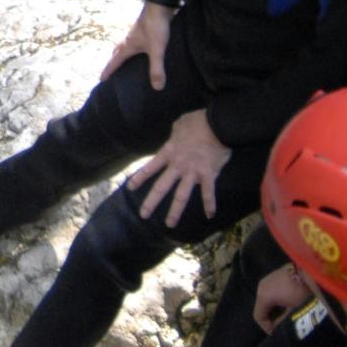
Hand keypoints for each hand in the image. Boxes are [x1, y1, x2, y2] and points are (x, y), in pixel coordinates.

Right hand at [100, 2, 173, 87]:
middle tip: (111, 68)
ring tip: (125, 57)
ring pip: (124, 43)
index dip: (108, 70)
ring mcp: (136, 31)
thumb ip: (156, 68)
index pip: (115, 61)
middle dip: (113, 60)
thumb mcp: (156, 50)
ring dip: (122, 51)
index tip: (101, 79)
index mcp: (128, 45)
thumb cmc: (155, 27)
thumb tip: (157, 88)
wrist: (159, 5)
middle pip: (117, 51)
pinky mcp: (144, 27)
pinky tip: (142, 45)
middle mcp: (129, 38)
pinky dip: (133, 45)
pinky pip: (134, 39)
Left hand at [127, 108, 230, 227]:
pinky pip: (208, 193)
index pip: (150, 167)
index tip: (130, 188)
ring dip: (175, 211)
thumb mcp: (180, 124)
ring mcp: (193, 172)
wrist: (216, 125)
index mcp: (169, 152)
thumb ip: (175, 132)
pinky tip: (210, 215)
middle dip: (151, 202)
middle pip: (161, 187)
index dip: (139, 178)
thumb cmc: (198, 122)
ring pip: (181, 196)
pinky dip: (210, 204)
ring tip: (169, 224)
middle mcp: (178, 166)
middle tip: (143, 215)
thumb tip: (176, 132)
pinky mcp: (208, 175)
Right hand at [255, 264, 312, 333]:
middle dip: (271, 318)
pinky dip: (276, 300)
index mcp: (263, 296)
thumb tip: (278, 326)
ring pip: (266, 300)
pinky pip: (271, 292)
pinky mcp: (274, 275)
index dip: (267, 328)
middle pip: (262, 308)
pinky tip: (287, 302)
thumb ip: (282, 321)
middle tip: (283, 324)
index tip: (277, 332)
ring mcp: (267, 279)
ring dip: (274, 309)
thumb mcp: (293, 310)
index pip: (258, 317)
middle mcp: (261, 287)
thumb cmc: (301, 292)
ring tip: (286, 314)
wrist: (310, 269)